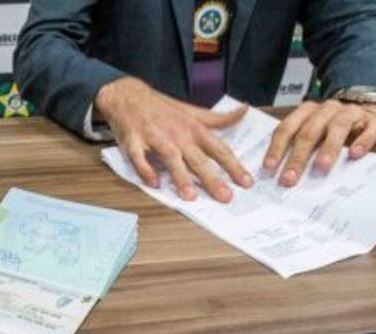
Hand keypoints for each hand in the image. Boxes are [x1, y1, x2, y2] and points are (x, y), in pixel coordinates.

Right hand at [95, 77, 252, 201]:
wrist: (128, 95)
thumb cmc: (161, 108)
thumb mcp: (192, 111)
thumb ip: (217, 118)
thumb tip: (243, 112)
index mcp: (194, 129)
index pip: (219, 149)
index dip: (234, 166)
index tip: (246, 182)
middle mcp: (178, 134)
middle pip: (198, 158)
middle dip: (212, 178)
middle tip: (225, 197)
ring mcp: (155, 137)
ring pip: (171, 158)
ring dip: (181, 176)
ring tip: (190, 196)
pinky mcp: (134, 141)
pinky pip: (140, 157)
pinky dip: (146, 169)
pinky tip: (154, 183)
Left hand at [263, 99, 375, 186]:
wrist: (364, 110)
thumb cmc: (331, 128)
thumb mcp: (312, 132)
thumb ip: (296, 147)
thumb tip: (278, 174)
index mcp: (307, 111)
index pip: (287, 128)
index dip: (277, 148)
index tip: (270, 168)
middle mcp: (327, 109)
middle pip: (309, 132)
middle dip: (298, 157)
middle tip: (290, 178)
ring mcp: (351, 113)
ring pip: (337, 128)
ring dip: (328, 148)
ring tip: (321, 168)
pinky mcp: (373, 121)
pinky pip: (368, 129)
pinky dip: (362, 141)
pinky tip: (355, 155)